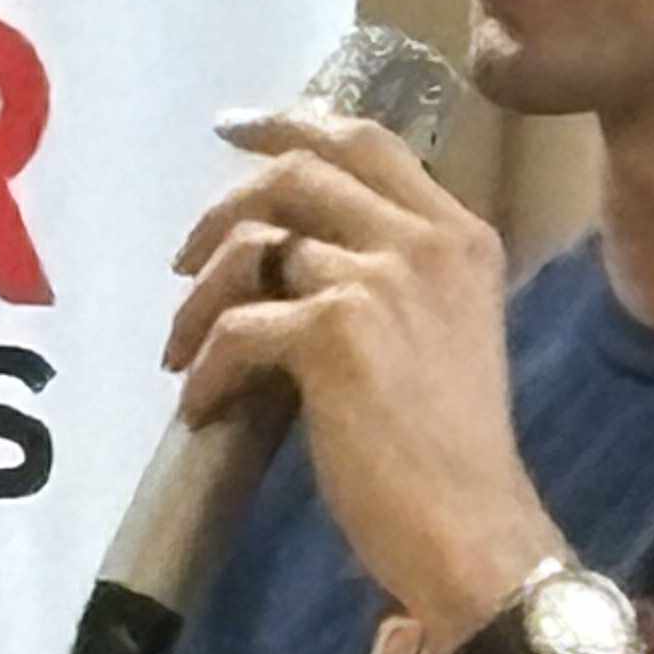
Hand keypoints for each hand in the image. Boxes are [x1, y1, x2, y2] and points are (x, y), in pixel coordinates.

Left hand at [166, 111, 560, 640]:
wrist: (471, 530)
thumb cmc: (454, 455)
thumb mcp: (446, 336)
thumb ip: (397, 280)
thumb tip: (298, 259)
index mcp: (460, 236)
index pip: (368, 142)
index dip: (291, 124)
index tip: (233, 129)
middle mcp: (425, 240)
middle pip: (299, 172)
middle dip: (224, 205)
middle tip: (182, 254)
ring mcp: (380, 278)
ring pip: (254, 246)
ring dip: (200, 299)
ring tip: (182, 347)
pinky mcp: (333, 331)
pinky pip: (237, 327)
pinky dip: (204, 369)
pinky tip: (201, 408)